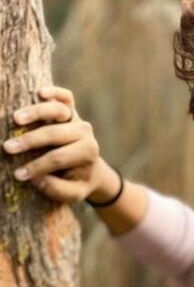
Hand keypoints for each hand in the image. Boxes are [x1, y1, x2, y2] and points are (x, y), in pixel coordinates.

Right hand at [2, 85, 101, 205]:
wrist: (91, 169)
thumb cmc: (77, 182)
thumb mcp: (72, 194)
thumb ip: (57, 190)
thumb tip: (36, 178)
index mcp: (87, 153)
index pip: (58, 158)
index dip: (37, 166)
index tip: (18, 175)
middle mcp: (85, 133)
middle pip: (55, 133)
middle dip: (29, 141)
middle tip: (7, 148)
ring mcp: (78, 119)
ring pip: (59, 110)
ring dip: (36, 113)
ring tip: (15, 119)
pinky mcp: (72, 109)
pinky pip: (66, 97)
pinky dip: (55, 92)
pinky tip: (40, 93)